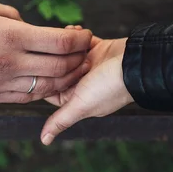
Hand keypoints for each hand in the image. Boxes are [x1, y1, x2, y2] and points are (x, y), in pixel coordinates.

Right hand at [0, 0, 91, 103]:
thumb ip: (13, 16)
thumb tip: (30, 26)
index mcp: (9, 35)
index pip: (59, 42)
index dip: (78, 39)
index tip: (84, 34)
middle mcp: (8, 62)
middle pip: (59, 67)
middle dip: (78, 59)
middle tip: (83, 51)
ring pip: (45, 87)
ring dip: (65, 78)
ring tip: (72, 68)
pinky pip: (24, 98)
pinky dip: (41, 91)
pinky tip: (47, 81)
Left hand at [40, 27, 132, 144]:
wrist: (135, 63)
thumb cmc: (110, 87)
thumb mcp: (81, 106)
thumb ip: (61, 120)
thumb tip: (44, 141)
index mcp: (78, 99)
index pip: (51, 90)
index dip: (44, 79)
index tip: (38, 68)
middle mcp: (84, 83)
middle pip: (58, 70)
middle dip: (54, 60)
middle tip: (50, 51)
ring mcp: (91, 66)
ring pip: (68, 55)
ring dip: (64, 47)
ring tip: (62, 40)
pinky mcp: (98, 50)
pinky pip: (81, 42)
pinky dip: (77, 36)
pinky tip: (74, 30)